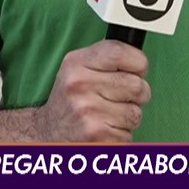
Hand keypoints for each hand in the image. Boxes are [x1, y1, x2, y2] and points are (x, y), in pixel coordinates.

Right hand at [33, 40, 151, 141]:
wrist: (47, 133)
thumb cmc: (71, 100)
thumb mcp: (78, 69)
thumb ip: (106, 59)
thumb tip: (141, 61)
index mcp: (76, 63)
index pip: (119, 52)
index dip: (138, 62)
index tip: (138, 69)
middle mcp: (79, 85)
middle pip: (136, 85)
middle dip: (138, 94)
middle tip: (121, 98)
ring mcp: (88, 111)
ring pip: (135, 113)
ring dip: (128, 118)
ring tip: (108, 116)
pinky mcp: (96, 135)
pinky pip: (128, 135)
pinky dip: (121, 136)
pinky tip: (104, 131)